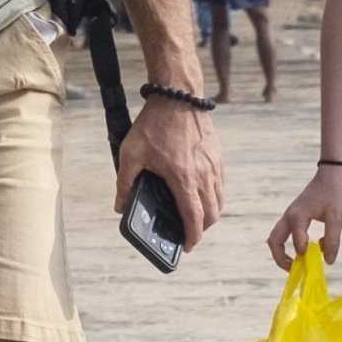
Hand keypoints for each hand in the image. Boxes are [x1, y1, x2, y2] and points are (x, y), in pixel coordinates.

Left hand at [116, 98, 221, 247]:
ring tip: (195, 216)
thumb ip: (125, 182)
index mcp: (183, 178)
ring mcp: (214, 165)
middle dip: (201, 229)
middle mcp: (204, 175)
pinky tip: (201, 193)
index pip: (194, 218)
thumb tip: (120, 205)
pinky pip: (221, 184)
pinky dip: (214, 195)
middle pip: (211, 214)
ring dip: (210, 213)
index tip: (187, 246)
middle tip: (189, 233)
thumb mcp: (131, 154)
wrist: (177, 95)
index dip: (192, 237)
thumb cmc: (154, 124)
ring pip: (219, 200)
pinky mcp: (218, 155)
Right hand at [267, 163, 341, 273]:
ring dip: (283, 252)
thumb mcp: (337, 217)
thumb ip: (332, 239)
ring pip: (277, 237)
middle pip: (274, 242)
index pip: (298, 244)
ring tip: (299, 262)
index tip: (318, 263)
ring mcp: (290, 215)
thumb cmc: (335, 191)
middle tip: (295, 270)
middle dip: (281, 259)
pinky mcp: (296, 214)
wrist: (332, 171)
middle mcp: (289, 216)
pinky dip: (292, 243)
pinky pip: (287, 232)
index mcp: (297, 217)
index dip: (306, 256)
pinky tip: (310, 246)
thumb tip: (328, 261)